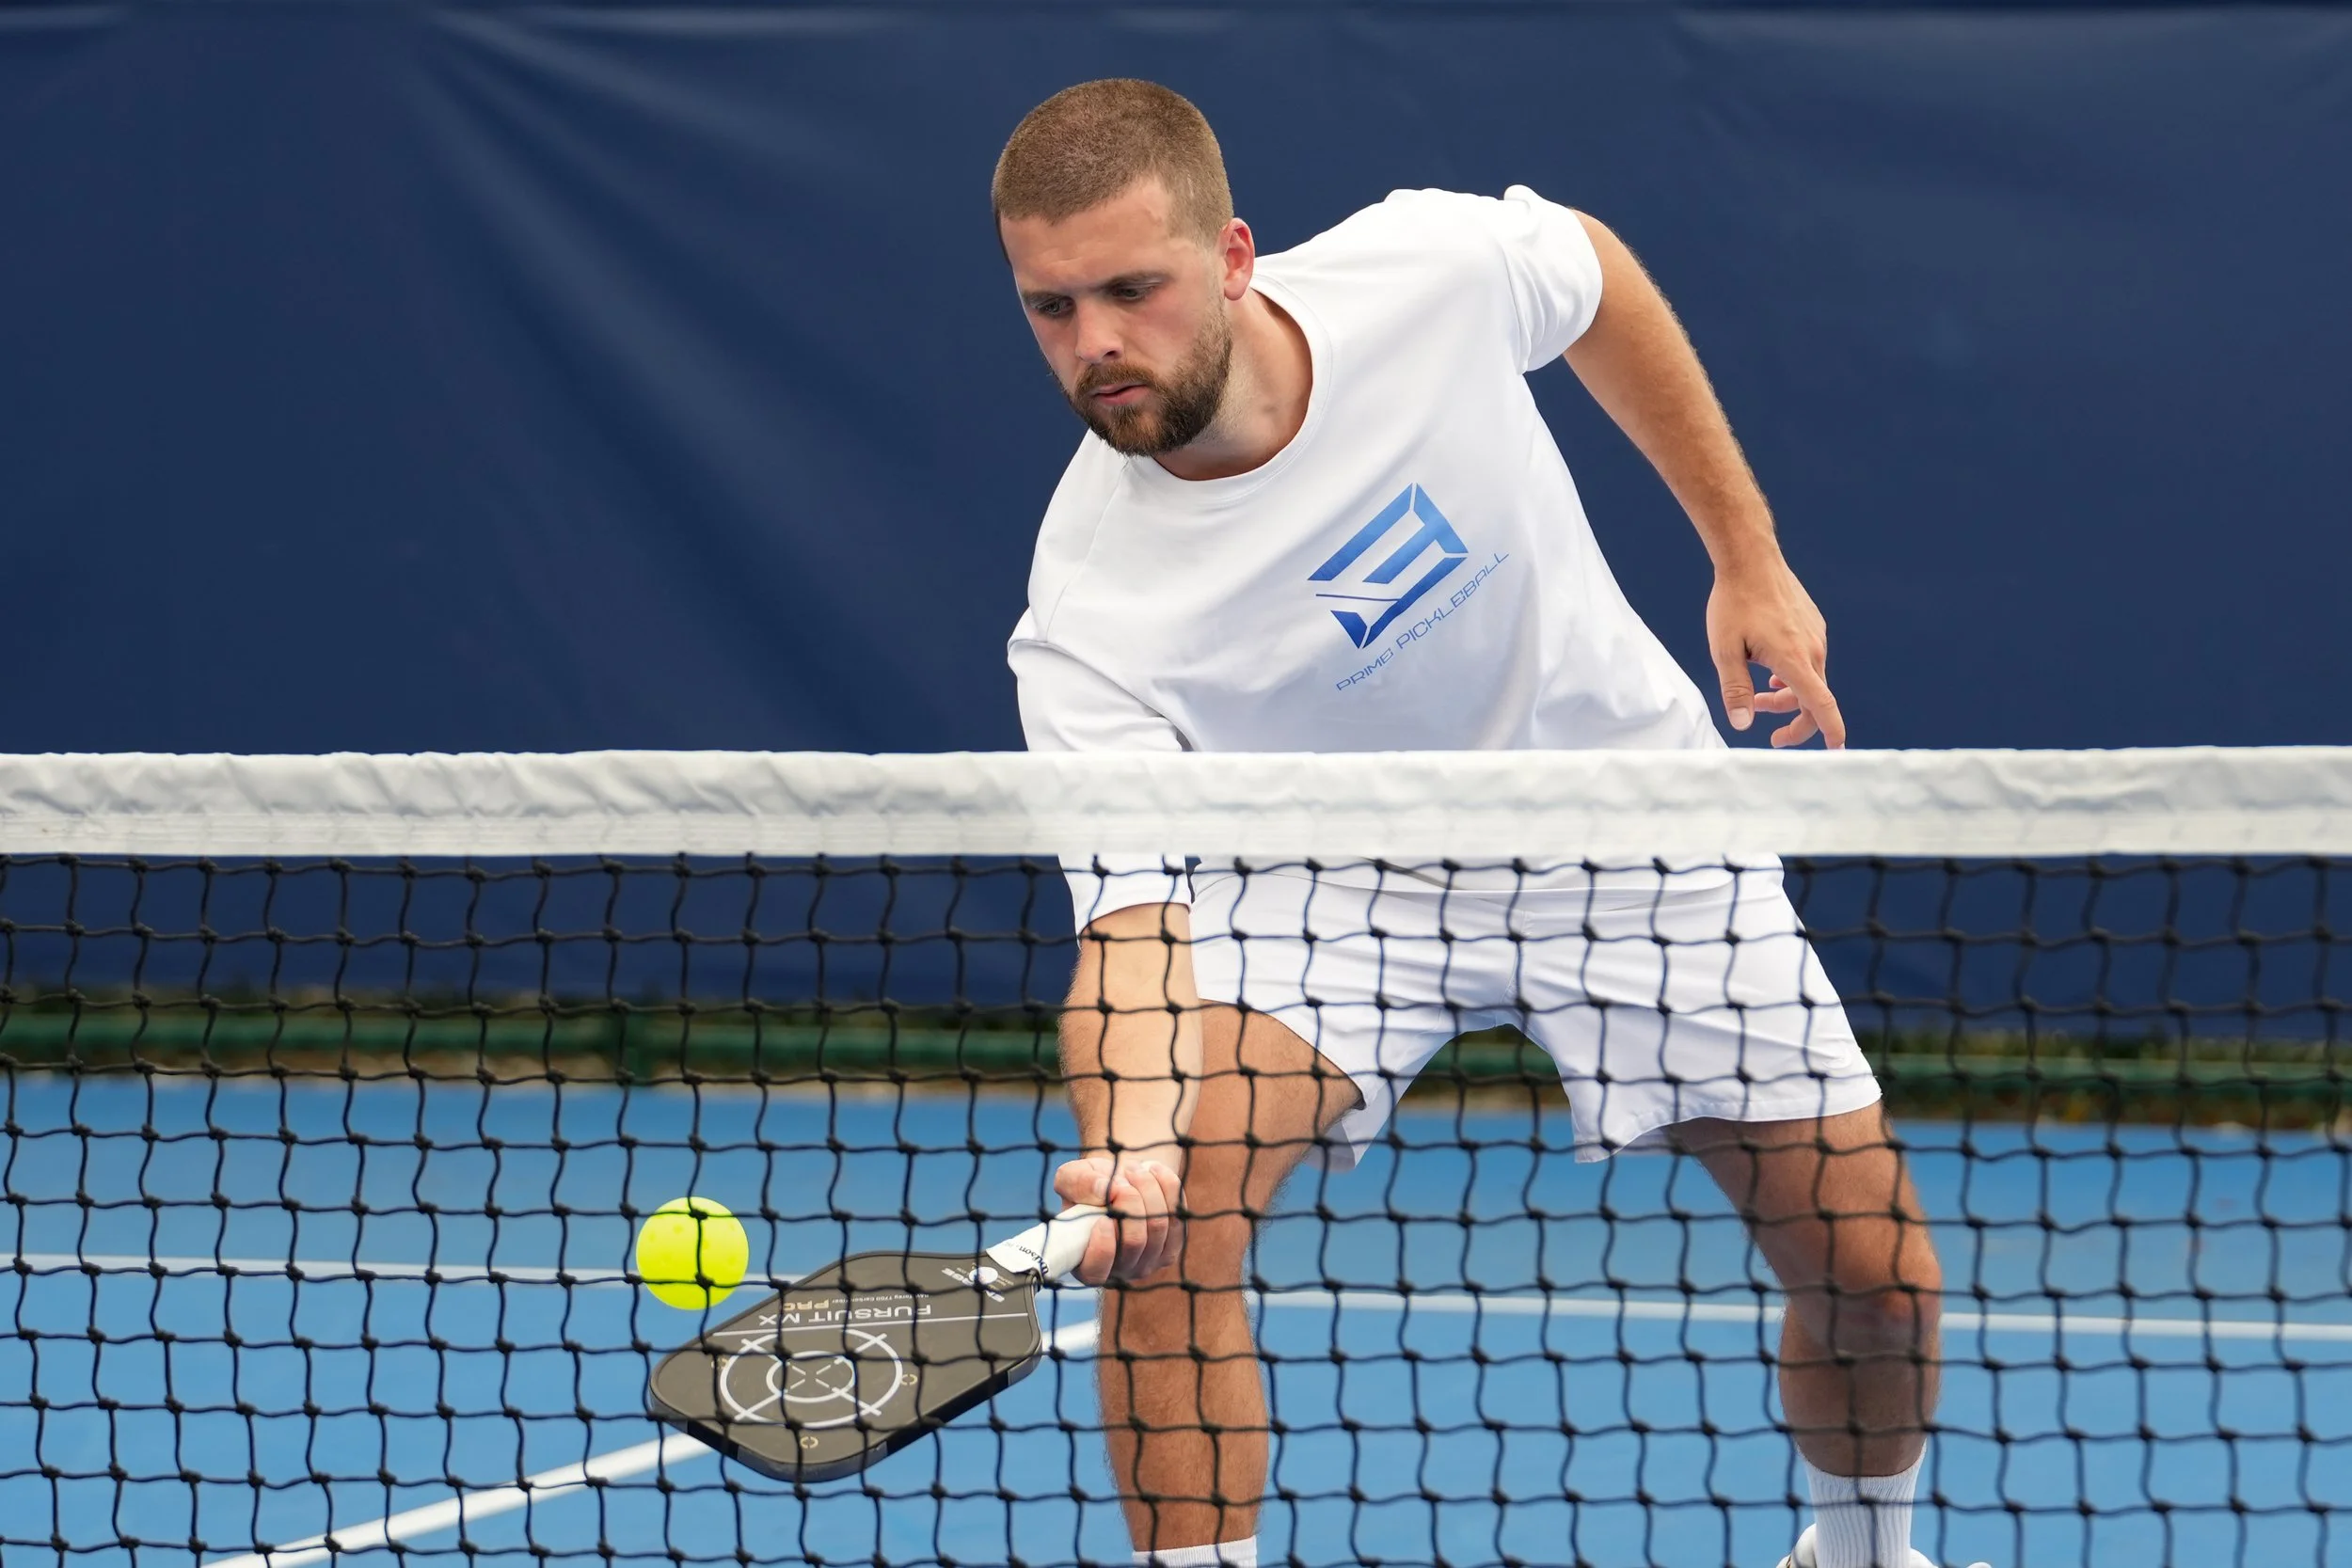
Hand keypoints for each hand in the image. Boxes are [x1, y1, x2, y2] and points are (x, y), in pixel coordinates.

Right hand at [1051, 1154, 1182, 1283]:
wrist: (1120, 1180)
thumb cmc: (1090, 1183)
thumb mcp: (1072, 1177)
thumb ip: (1078, 1184)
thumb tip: (1105, 1191)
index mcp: (1084, 1263)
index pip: (1096, 1270)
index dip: (1102, 1246)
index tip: (1103, 1217)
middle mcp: (1117, 1270)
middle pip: (1134, 1241)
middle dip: (1130, 1199)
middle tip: (1121, 1175)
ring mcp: (1148, 1263)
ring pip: (1158, 1226)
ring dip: (1148, 1188)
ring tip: (1134, 1169)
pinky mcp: (1171, 1248)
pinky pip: (1177, 1217)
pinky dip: (1167, 1188)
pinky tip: (1153, 1170)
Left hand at [1705, 558, 1844, 748]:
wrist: (1750, 559)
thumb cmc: (1734, 603)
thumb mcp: (1725, 650)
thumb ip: (1736, 690)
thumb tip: (1743, 724)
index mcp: (1794, 659)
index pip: (1820, 704)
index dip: (1831, 729)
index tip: (1837, 749)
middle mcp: (1813, 649)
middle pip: (1813, 699)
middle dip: (1793, 720)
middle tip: (1772, 738)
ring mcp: (1816, 635)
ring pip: (1810, 679)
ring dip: (1787, 695)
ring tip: (1758, 695)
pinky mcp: (1813, 625)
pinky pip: (1809, 660)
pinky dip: (1793, 674)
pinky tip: (1771, 670)